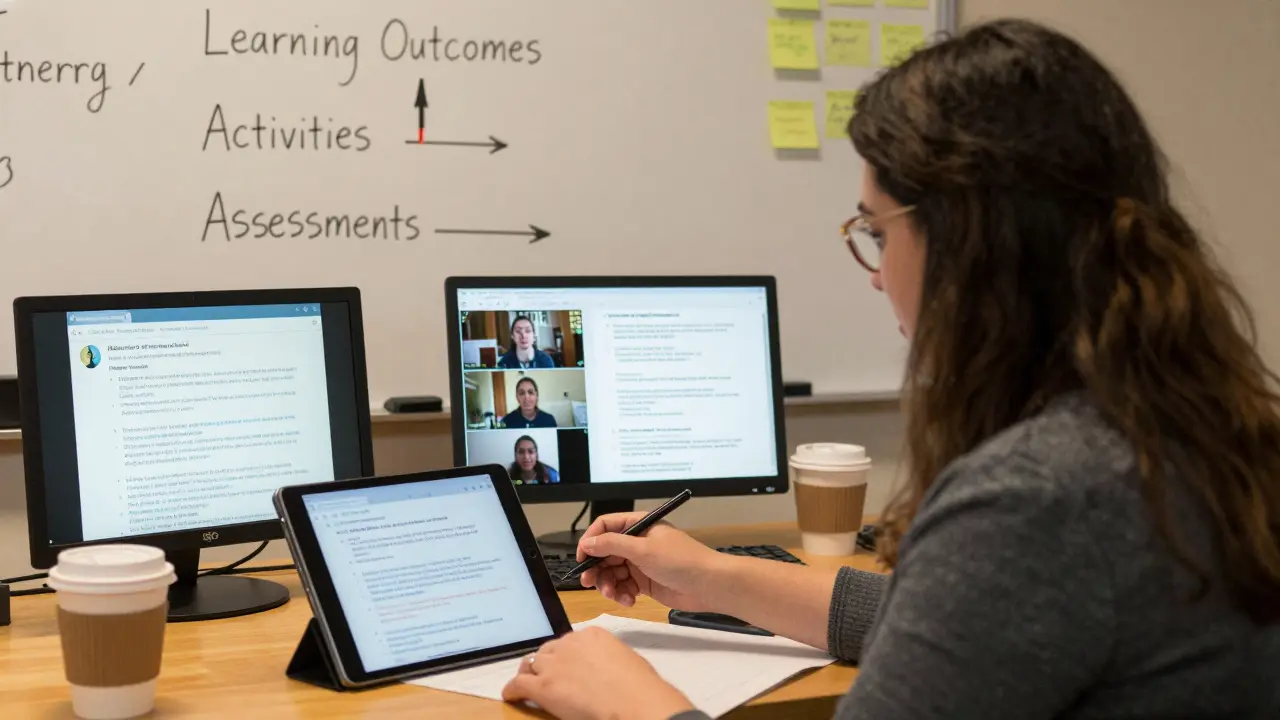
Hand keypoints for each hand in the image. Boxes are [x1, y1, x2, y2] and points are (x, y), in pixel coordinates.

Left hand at [502, 627, 693, 719]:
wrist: (632, 700)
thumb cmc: (638, 685)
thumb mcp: (625, 659)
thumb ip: (607, 658)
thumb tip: (605, 669)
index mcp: (591, 634)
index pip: (569, 641)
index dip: (564, 654)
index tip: (565, 663)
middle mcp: (569, 644)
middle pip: (548, 650)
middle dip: (546, 661)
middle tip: (546, 674)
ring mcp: (554, 664)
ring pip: (531, 664)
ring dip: (529, 673)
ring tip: (525, 681)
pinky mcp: (543, 686)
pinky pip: (518, 684)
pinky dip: (512, 690)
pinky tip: (511, 696)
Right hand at [576, 512, 722, 610]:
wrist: (710, 585)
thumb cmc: (681, 560)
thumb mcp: (644, 549)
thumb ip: (613, 544)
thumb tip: (587, 542)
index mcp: (640, 525)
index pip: (606, 527)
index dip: (591, 541)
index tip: (582, 558)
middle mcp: (638, 542)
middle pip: (606, 552)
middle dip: (597, 568)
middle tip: (589, 583)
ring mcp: (642, 563)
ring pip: (613, 572)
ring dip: (609, 584)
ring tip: (614, 595)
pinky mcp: (646, 582)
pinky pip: (625, 586)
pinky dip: (623, 594)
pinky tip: (629, 601)